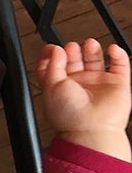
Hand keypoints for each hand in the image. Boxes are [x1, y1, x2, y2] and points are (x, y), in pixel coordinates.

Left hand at [37, 40, 131, 160]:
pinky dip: (119, 55)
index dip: (51, 56)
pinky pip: (121, 65)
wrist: (92, 129)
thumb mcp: (51, 85)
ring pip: (96, 61)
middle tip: (71, 46)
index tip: (51, 48)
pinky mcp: (117, 85)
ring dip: (93, 50)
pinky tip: (112, 49)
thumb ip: (52, 65)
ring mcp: (98, 85)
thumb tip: (55, 51)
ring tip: (90, 43)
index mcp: (59, 88)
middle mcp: (79, 87)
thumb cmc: (69, 115)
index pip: (54, 68)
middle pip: (75, 62)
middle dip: (72, 51)